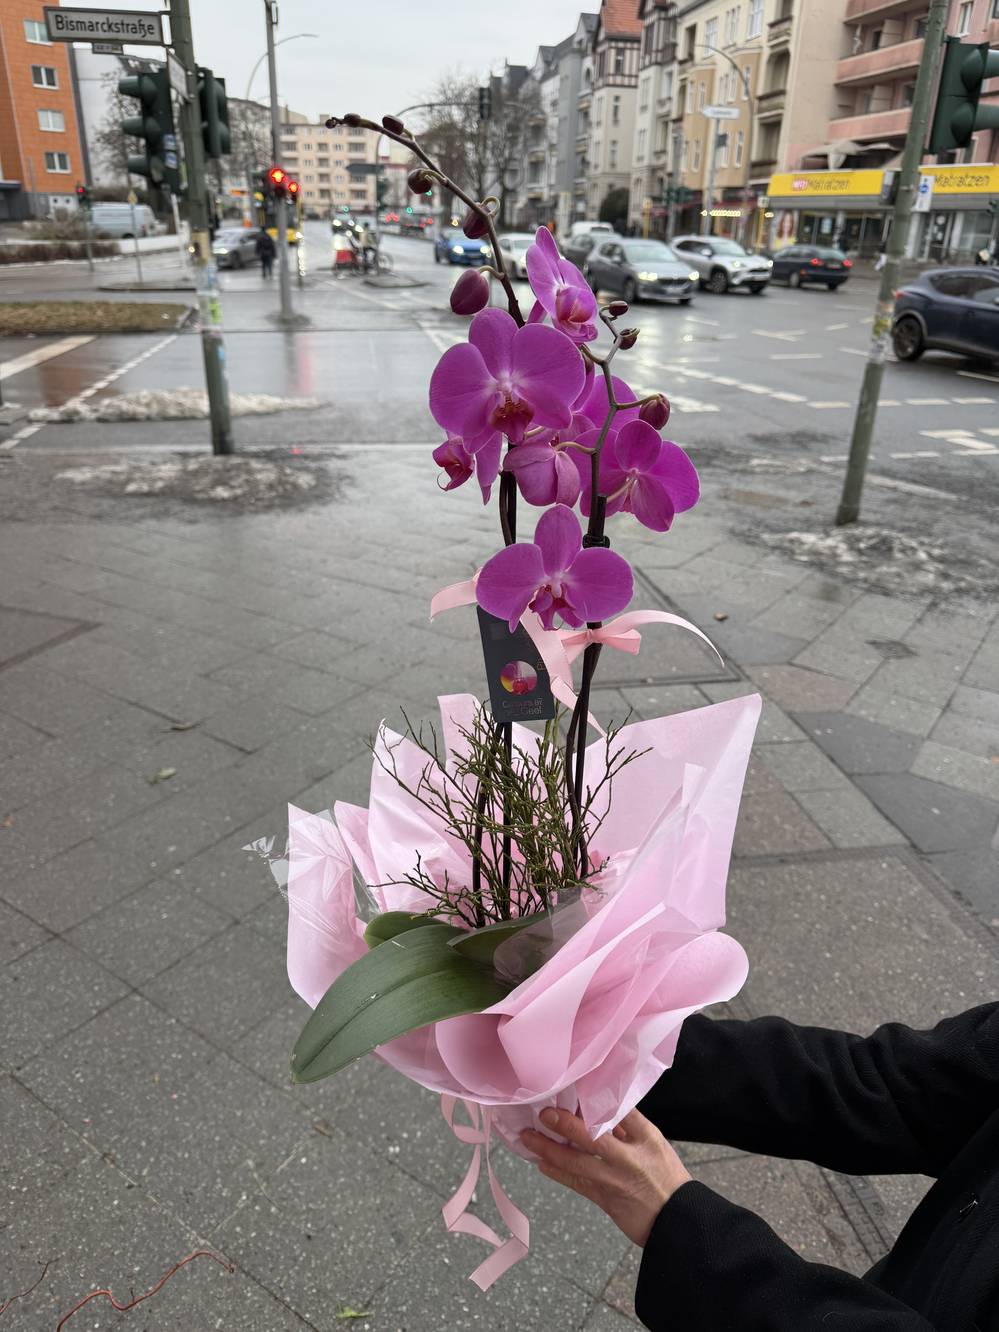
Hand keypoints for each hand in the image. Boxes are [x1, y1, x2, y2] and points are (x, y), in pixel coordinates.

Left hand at [521, 1107, 690, 1248]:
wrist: (677, 1220)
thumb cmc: (666, 1177)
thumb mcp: (655, 1144)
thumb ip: (630, 1126)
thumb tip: (603, 1106)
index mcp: (646, 1139)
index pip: (621, 1112)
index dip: (595, 1100)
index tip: (573, 1088)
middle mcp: (628, 1158)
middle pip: (592, 1137)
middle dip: (564, 1124)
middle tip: (543, 1114)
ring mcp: (615, 1180)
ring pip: (576, 1163)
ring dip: (549, 1150)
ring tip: (528, 1138)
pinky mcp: (605, 1199)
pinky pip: (577, 1184)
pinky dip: (558, 1173)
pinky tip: (542, 1164)